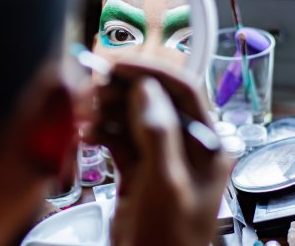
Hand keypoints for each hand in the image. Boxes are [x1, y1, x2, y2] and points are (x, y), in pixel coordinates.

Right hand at [85, 61, 230, 245]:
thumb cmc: (169, 239)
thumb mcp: (166, 185)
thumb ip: (158, 134)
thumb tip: (146, 89)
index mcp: (207, 144)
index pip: (182, 90)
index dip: (150, 71)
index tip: (119, 65)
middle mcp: (185, 144)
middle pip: (153, 100)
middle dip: (123, 90)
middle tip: (95, 86)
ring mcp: (160, 155)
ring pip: (133, 116)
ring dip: (109, 109)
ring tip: (88, 110)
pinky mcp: (138, 167)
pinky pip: (119, 137)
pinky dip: (103, 131)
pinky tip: (88, 133)